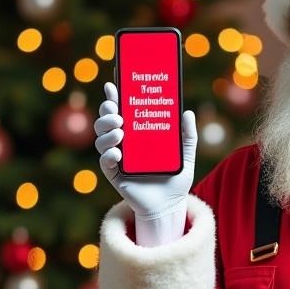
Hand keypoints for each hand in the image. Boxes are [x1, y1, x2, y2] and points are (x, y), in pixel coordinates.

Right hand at [94, 81, 196, 217]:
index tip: (113, 84)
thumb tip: (188, 113)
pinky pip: (105, 162)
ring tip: (119, 130)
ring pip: (101, 139)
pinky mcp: (114, 174)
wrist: (169, 205)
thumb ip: (188, 135)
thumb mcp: (185, 154)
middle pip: (106, 121)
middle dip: (107, 112)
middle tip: (118, 112)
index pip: (122, 109)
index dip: (114, 96)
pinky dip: (108, 154)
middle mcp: (123, 142)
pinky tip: (118, 152)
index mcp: (137, 132)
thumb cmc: (174, 177)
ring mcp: (117, 157)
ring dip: (106, 131)